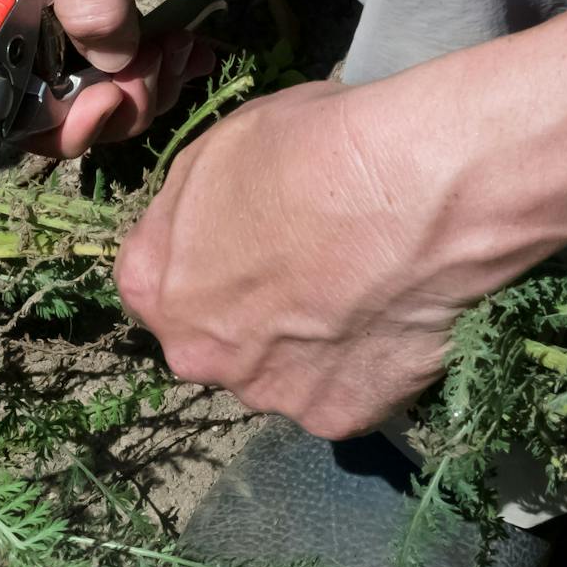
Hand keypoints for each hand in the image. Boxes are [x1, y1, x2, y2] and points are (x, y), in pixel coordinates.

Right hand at [0, 0, 205, 154]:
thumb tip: (108, 68)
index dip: (78, 122)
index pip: (18, 112)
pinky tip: (179, 40)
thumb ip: (92, 2)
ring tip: (184, 47)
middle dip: (122, 98)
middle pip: (54, 102)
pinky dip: (140, 51)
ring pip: (80, 77)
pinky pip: (97, 41)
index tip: (133, 91)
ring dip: (139, 77)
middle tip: (174, 62)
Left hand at [113, 81, 533, 438]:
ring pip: (278, 374)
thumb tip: (197, 235)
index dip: (201, 264)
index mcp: (155, 287)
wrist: (411, 193)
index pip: (155, 287)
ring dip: (305, 348)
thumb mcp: (219, 150)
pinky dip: (362, 370)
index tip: (243, 245)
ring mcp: (267, 393)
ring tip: (360, 297)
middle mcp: (197, 355)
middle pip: (216, 341)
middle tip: (306, 275)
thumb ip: (189, 211)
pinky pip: (343, 394)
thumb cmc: (310, 152)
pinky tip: (390, 325)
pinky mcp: (335, 416)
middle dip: (249, 316)